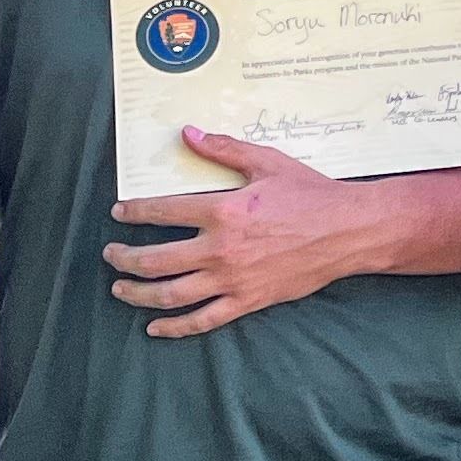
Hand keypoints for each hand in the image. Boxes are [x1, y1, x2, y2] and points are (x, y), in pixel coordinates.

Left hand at [106, 131, 373, 336]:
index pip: (162, 212)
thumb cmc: (310, 194)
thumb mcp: (267, 163)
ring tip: (121, 287)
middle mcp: (220, 249)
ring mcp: (232, 279)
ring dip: (138, 292)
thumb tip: (188, 134)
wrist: (348, 230)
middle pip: (155, 259)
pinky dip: (175, 326)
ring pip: (170, 294)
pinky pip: (202, 320)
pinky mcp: (247, 300)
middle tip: (112, 254)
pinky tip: (155, 327)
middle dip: (125, 258)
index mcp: (223, 211)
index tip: (120, 212)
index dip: (134, 212)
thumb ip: (223, 149)